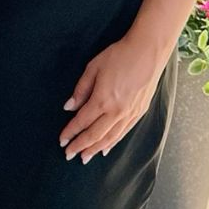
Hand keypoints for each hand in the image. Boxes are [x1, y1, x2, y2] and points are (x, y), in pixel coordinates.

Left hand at [60, 35, 169, 163]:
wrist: (148, 52)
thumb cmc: (119, 56)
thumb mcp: (93, 67)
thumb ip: (81, 89)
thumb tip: (69, 107)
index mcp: (102, 100)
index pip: (82, 121)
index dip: (70, 132)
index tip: (61, 140)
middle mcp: (116, 111)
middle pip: (94, 135)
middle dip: (80, 146)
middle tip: (69, 155)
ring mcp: (129, 114)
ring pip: (109, 138)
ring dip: (95, 149)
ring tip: (85, 157)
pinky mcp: (139, 112)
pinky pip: (123, 133)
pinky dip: (113, 143)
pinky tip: (106, 149)